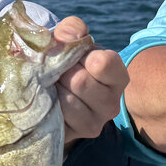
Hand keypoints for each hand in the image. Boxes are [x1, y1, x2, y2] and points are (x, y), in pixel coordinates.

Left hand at [52, 17, 128, 142]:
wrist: (48, 94)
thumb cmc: (65, 63)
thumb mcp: (69, 41)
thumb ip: (72, 30)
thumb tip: (67, 36)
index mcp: (117, 76)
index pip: (106, 63)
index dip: (82, 55)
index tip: (75, 56)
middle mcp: (112, 102)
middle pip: (81, 81)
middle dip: (61, 72)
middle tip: (57, 72)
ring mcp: (96, 122)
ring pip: (68, 101)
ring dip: (53, 89)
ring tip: (52, 86)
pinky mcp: (77, 135)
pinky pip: (59, 117)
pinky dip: (48, 105)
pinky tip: (48, 101)